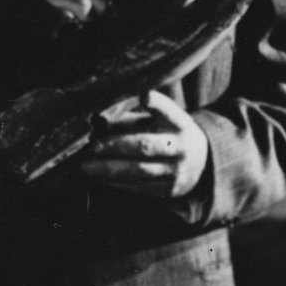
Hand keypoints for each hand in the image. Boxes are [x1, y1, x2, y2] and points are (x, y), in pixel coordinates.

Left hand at [79, 90, 208, 198]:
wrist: (200, 164)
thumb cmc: (169, 134)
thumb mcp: (160, 122)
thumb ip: (133, 119)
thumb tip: (98, 122)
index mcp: (180, 124)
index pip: (169, 112)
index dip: (157, 104)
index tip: (144, 95)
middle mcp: (182, 148)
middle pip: (146, 146)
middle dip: (116, 146)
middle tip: (91, 147)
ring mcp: (176, 172)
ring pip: (139, 171)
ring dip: (108, 169)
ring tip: (85, 167)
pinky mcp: (168, 190)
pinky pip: (138, 187)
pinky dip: (115, 183)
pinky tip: (98, 178)